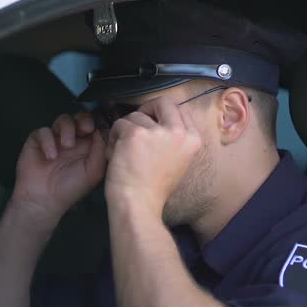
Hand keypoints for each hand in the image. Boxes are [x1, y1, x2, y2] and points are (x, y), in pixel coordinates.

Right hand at [10, 113, 106, 228]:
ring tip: (67, 146)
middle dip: (83, 120)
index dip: (98, 122)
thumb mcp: (94, 171)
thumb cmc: (72, 187)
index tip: (99, 127)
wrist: (44, 200)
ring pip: (63, 120)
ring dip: (67, 129)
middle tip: (85, 128)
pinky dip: (48, 141)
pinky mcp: (37, 140)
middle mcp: (73, 139)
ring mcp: (55, 139)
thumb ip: (100, 149)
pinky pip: (43, 131)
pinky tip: (51, 156)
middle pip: (79, 118)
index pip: (95, 126)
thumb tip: (102, 130)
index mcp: (88, 146)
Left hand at [104, 97, 201, 217]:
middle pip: (162, 102)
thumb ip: (173, 139)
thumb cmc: (154, 188)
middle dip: (145, 111)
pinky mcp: (136, 133)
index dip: (161, 114)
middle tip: (135, 129)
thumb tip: (157, 120)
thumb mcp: (177, 160)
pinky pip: (119, 124)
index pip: (179, 109)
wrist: (139, 205)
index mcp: (193, 139)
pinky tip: (114, 156)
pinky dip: (113, 138)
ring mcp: (158, 132)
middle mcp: (180, 132)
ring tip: (123, 153)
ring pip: (135, 116)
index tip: (150, 127)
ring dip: (125, 131)